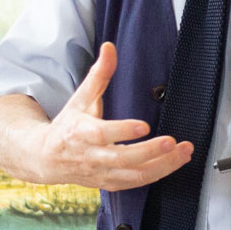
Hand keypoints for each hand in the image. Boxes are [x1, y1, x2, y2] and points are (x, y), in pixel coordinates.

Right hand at [37, 42, 191, 190]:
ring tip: (183, 153)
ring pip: (133, 175)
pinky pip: (135, 183)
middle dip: (149, 152)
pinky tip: (174, 163)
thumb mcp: (80, 98)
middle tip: (172, 142)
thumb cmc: (68, 125)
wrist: (47, 158)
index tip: (144, 126)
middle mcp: (90, 156)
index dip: (122, 131)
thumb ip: (99, 74)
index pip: (102, 134)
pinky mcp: (109, 183)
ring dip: (162, 166)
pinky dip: (157, 175)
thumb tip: (110, 47)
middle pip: (121, 158)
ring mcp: (101, 173)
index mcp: (80, 132)